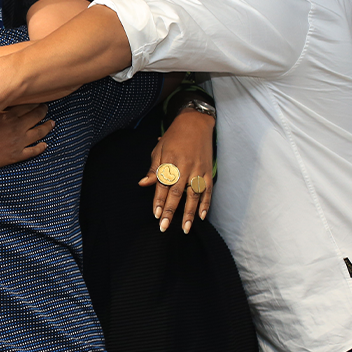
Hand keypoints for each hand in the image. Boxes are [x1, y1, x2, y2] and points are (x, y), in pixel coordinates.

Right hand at [0, 104, 53, 177]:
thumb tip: (3, 97)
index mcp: (8, 116)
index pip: (27, 105)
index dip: (35, 101)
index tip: (38, 98)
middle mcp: (17, 128)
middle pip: (36, 116)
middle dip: (43, 111)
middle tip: (46, 108)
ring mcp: (18, 142)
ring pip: (39, 132)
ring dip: (47, 127)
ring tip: (51, 123)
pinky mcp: (16, 155)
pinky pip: (33, 151)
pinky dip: (41, 147)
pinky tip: (45, 144)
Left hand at [139, 109, 214, 233]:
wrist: (195, 123)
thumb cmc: (174, 137)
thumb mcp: (159, 149)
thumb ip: (153, 169)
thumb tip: (143, 184)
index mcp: (169, 161)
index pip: (163, 184)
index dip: (159, 200)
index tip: (156, 214)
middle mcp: (184, 167)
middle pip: (176, 192)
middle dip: (170, 210)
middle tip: (165, 226)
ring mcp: (198, 170)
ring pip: (193, 195)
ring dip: (189, 213)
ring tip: (185, 228)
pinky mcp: (208, 171)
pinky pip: (207, 190)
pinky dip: (205, 203)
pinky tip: (201, 216)